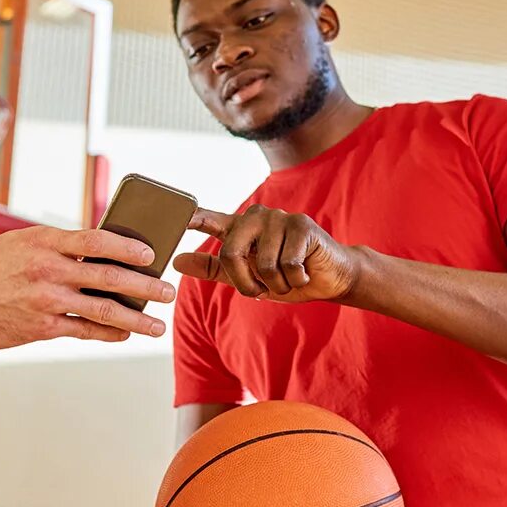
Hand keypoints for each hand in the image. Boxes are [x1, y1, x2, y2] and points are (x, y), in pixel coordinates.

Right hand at [0, 226, 175, 348]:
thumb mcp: (19, 243)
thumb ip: (56, 245)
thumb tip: (100, 248)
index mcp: (44, 241)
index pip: (96, 240)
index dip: (128, 247)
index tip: (151, 255)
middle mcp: (48, 270)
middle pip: (109, 277)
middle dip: (145, 286)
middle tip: (168, 292)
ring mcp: (46, 301)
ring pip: (103, 310)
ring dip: (136, 319)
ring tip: (157, 326)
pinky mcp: (42, 328)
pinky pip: (84, 331)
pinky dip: (109, 334)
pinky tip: (125, 335)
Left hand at [174, 206, 363, 302]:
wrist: (329, 279)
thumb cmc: (286, 277)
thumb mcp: (247, 278)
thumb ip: (213, 268)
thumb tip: (178, 261)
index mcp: (239, 228)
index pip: (209, 219)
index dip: (192, 217)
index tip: (176, 215)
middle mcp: (256, 217)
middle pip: (231, 253)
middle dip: (246, 283)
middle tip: (262, 291)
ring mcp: (280, 218)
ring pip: (263, 264)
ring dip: (277, 284)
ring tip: (288, 278)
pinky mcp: (301, 226)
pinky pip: (287, 264)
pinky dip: (295, 279)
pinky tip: (304, 272)